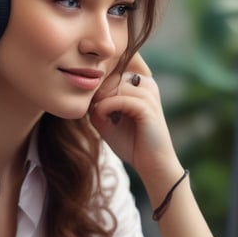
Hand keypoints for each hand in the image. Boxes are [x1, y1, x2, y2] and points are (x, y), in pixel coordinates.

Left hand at [89, 54, 176, 178]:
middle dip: (99, 92)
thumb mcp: (106, 120)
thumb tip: (86, 92)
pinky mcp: (147, 107)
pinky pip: (119, 99)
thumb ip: (96, 104)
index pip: (111, 72)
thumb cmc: (130, 142)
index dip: (97, 87)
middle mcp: (147, 84)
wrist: (151, 164)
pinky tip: (103, 118)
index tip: (93, 105)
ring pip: (115, 85)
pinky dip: (105, 108)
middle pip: (112, 75)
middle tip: (96, 111)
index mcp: (140, 84)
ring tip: (100, 116)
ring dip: (101, 100)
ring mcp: (149, 94)